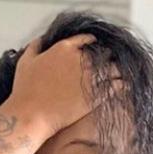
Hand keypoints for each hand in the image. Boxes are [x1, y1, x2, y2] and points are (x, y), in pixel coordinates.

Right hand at [7, 33, 125, 137]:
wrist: (33, 114)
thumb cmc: (26, 90)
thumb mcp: (25, 61)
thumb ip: (35, 46)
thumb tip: (41, 39)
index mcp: (64, 49)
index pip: (86, 40)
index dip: (93, 44)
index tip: (97, 48)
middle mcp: (80, 60)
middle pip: (104, 54)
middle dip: (108, 58)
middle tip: (111, 64)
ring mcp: (91, 77)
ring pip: (115, 68)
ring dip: (119, 71)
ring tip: (123, 75)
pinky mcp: (98, 95)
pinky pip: (119, 86)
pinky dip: (124, 85)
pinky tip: (127, 86)